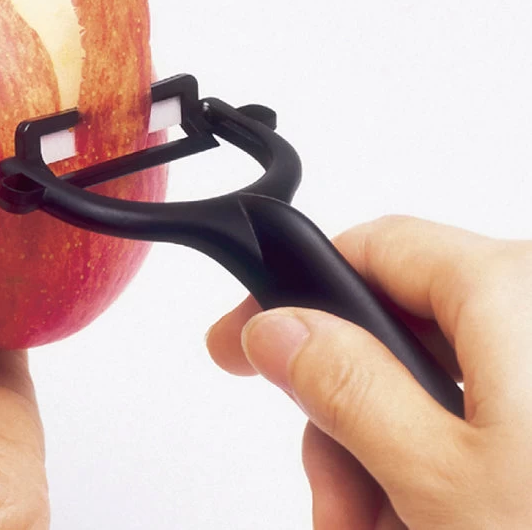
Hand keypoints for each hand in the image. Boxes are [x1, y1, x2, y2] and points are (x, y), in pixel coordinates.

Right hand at [206, 215, 531, 528]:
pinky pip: (478, 409)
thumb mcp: (445, 478)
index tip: (246, 342)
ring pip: (430, 379)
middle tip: (331, 493)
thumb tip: (278, 330)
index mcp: (515, 290)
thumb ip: (350, 389)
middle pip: (396, 328)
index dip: (293, 293)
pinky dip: (440, 460)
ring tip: (375, 525)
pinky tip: (423, 516)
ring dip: (383, 454)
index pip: (370, 249)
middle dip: (343, 412)